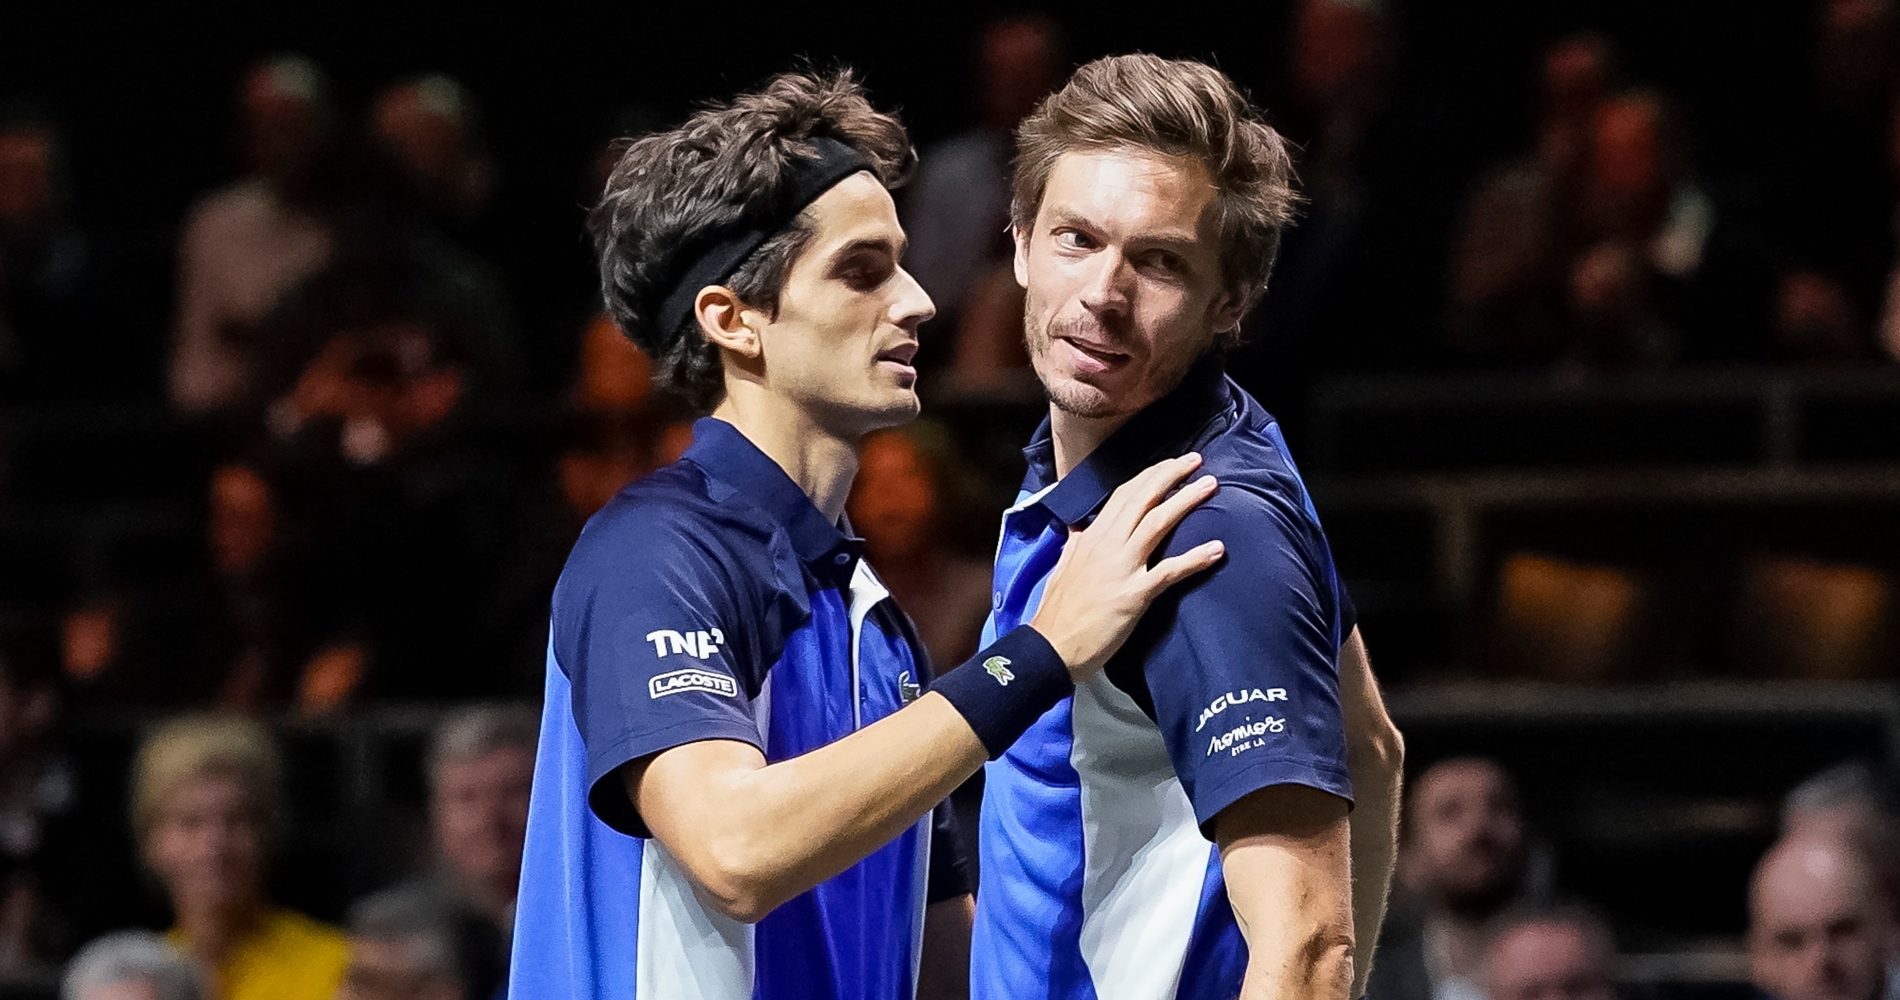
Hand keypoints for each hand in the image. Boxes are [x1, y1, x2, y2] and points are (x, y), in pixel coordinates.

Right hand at [1030, 453, 1223, 680]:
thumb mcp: (1064, 567)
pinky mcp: (1134, 594)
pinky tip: (1217, 548)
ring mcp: (1122, 568)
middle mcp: (1107, 545)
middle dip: (1171, 475)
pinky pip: (1170, 571)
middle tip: (1196, 461)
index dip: (1149, 476)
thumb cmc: (1057, 612)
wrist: (1050, 647)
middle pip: (1143, 499)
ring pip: (1158, 523)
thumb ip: (1076, 544)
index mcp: (1091, 537)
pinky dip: (1196, 558)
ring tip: (1211, 486)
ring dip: (1187, 501)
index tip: (1169, 464)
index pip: (1123, 494)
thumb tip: (1080, 527)